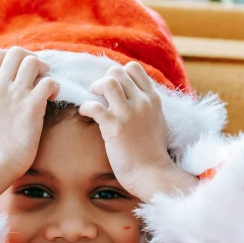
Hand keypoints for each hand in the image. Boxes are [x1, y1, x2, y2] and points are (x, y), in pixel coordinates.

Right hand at [0, 47, 59, 207]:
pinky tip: (52, 99)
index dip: (14, 58)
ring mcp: (15, 95)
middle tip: (38, 75)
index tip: (21, 71)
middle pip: (16, 52)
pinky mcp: (32, 106)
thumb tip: (1, 81)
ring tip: (45, 86)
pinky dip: (54, 87)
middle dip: (31, 58)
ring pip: (33, 62)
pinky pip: (49, 82)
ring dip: (44, 70)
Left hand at [79, 62, 197, 200]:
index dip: (118, 74)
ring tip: (93, 100)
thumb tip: (137, 97)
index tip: (112, 88)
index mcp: (153, 99)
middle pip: (117, 72)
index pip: (134, 69)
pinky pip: (95, 106)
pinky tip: (85, 114)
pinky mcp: (115, 128)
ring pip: (108, 82)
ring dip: (95, 88)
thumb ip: (148, 106)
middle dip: (103, 80)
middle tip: (98, 95)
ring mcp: (129, 114)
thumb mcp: (158, 121)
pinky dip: (85, 107)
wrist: (152, 173)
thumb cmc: (153, 152)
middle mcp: (143, 102)